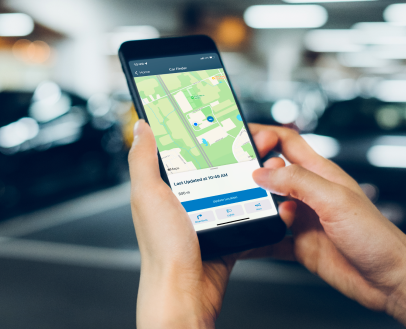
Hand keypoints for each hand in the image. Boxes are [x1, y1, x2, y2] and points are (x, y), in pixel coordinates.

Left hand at [129, 120, 292, 327]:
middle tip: (248, 135)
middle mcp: (183, 198)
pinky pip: (244, 207)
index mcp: (161, 186)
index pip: (177, 147)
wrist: (187, 292)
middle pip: (210, 162)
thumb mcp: (148, 195)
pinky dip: (255, 199)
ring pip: (230, 182)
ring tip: (261, 158)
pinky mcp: (225, 227)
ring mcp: (206, 213)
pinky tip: (264, 188)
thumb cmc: (163, 250)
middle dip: (229, 147)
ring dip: (246, 171)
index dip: (192, 129)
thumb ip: (143, 159)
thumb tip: (142, 125)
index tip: (209, 112)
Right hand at [249, 124, 405, 328]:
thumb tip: (263, 172)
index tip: (245, 143)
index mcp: (321, 174)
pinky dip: (256, 239)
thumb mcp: (334, 200)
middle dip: (252, 173)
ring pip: (268, 205)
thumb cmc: (376, 237)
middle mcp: (310, 194)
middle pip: (272, 173)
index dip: (264, 136)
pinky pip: (271, 238)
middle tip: (235, 180)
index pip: (287, 142)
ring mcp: (304, 220)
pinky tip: (247, 240)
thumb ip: (298, 182)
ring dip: (254, 207)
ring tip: (245, 212)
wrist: (389, 280)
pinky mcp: (301, 245)